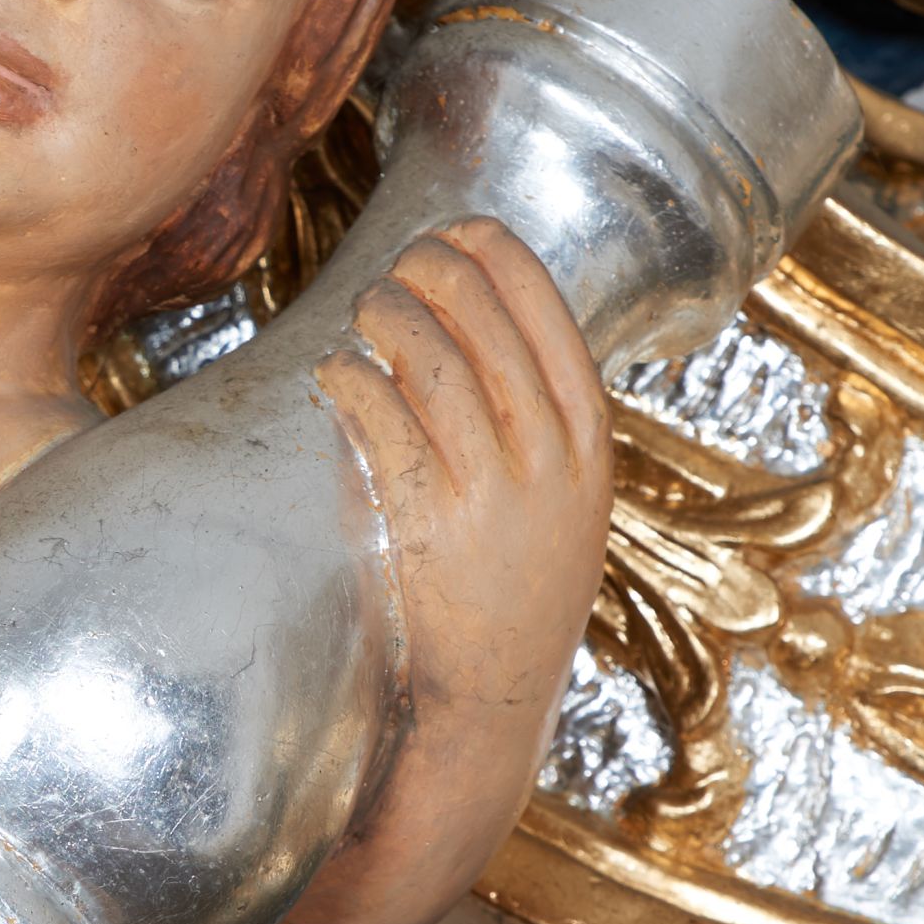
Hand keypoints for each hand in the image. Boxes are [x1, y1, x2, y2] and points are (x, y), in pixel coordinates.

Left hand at [318, 217, 610, 738]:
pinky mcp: (429, 522)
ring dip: (385, 315)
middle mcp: (548, 458)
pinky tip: (335, 373)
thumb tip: (467, 312)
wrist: (496, 692)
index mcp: (587, 442)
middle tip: (397, 269)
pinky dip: (351, 379)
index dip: (497, 257)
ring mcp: (491, 490)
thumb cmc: (517, 584)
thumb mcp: (564, 496)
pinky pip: (381, 418)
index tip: (461, 232)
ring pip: (429, 357)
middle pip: (484, 320)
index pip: (547, 313)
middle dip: (432, 271)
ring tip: (364, 312)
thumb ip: (534, 415)